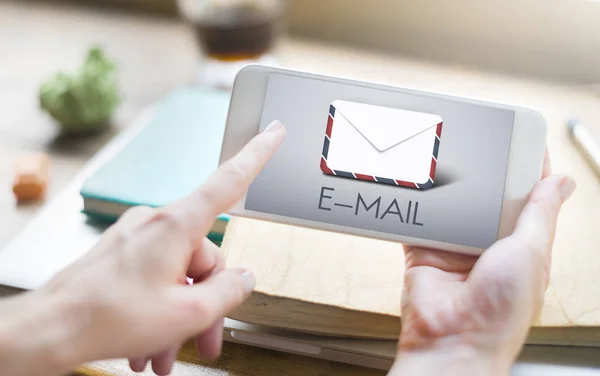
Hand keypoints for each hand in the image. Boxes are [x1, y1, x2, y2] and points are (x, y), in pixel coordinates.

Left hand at [40, 120, 285, 374]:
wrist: (49, 330)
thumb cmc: (107, 318)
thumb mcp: (187, 313)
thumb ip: (228, 292)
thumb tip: (244, 278)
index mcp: (177, 226)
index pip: (229, 181)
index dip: (256, 155)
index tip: (273, 132)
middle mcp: (157, 223)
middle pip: (205, 257)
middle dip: (207, 304)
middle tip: (207, 340)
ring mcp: (137, 238)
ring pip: (179, 274)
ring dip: (180, 317)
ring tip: (167, 354)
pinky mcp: (123, 254)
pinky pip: (157, 278)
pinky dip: (160, 311)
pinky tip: (150, 346)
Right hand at [391, 151, 575, 374]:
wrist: (452, 341)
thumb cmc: (500, 313)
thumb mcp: (530, 254)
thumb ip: (539, 215)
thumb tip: (562, 182)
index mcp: (521, 246)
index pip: (527, 199)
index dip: (526, 171)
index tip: (521, 141)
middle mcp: (488, 245)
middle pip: (487, 197)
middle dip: (485, 174)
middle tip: (479, 142)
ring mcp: (455, 248)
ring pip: (454, 206)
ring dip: (451, 188)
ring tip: (448, 158)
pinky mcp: (424, 251)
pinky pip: (420, 221)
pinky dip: (417, 205)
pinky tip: (418, 186)